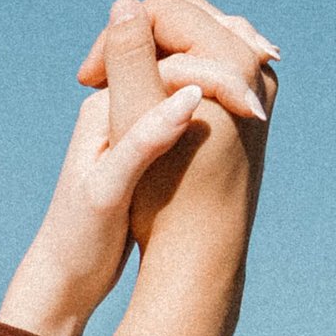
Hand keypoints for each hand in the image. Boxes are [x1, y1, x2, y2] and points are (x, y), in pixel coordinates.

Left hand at [0, 0, 277, 335]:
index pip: (167, 59)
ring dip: (224, 80)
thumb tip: (191, 92)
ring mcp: (135, 125)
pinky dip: (218, 107)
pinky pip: (189, 112)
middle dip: (223, 60)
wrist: (65, 277)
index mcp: (106, 104)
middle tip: (271, 63)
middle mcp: (119, 105)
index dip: (212, 68)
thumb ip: (145, 139)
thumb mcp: (109, 189)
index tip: (251, 97)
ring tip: (264, 91)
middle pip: (180, 59)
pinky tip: (246, 120)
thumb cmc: (78, 237)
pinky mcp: (148, 148)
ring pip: (187, 83)